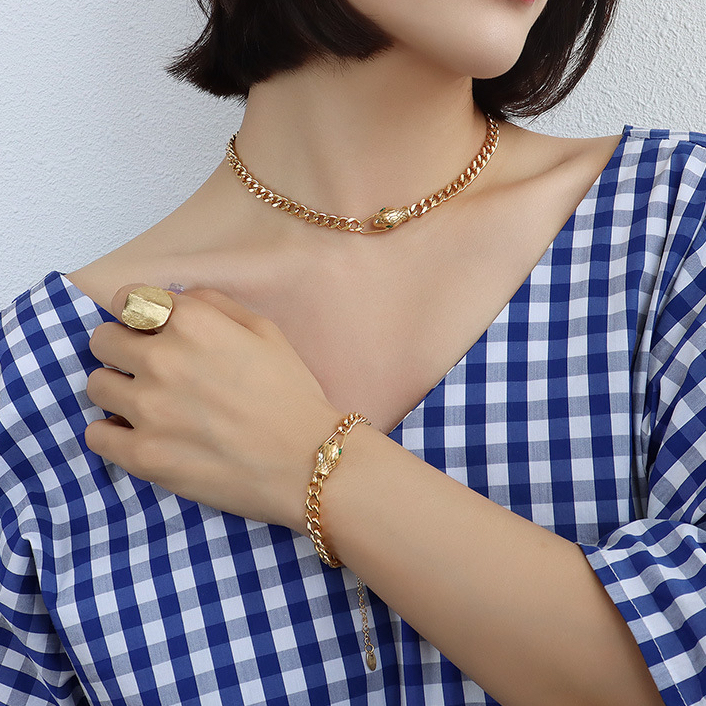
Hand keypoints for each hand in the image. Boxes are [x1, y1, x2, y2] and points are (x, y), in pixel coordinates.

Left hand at [84, 284, 343, 533]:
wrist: (307, 461)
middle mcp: (162, 358)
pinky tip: (137, 434)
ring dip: (117, 388)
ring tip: (146, 404)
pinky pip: (95, 434)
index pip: (126, 300)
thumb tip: (177, 298)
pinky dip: (112, 432)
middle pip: (102, 340)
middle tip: (145, 367)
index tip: (146, 329)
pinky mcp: (143, 455)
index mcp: (193, 323)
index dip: (135, 314)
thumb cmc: (292, 394)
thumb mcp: (267, 331)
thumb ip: (216, 304)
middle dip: (121, 348)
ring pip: (95, 384)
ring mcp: (148, 409)